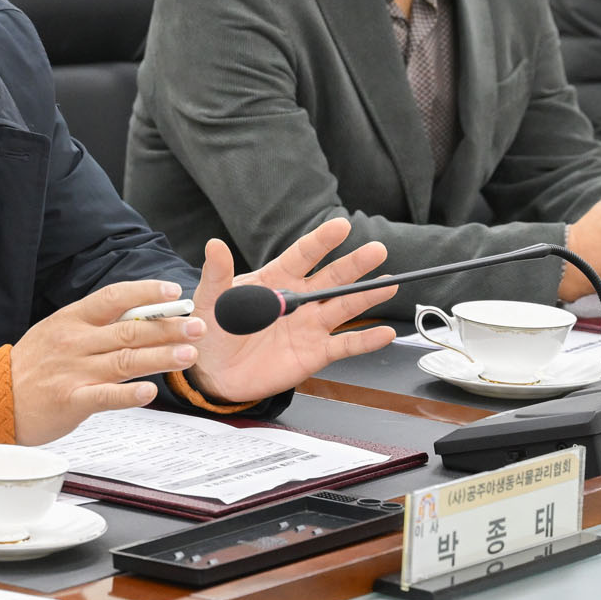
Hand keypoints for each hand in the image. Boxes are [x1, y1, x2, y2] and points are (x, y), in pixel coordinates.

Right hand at [10, 279, 211, 444]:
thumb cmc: (33, 367)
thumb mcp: (57, 332)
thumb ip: (93, 324)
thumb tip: (137, 313)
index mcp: (72, 319)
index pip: (113, 297)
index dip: (146, 293)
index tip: (174, 293)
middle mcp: (75, 342)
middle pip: (129, 330)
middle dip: (169, 327)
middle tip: (199, 326)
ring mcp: (73, 371)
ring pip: (125, 361)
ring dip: (161, 357)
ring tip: (190, 354)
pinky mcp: (72, 401)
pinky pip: (105, 396)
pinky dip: (129, 394)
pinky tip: (150, 392)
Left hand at [185, 220, 397, 402]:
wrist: (214, 373)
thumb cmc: (214, 331)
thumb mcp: (211, 300)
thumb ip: (217, 274)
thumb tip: (214, 245)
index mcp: (276, 280)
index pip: (303, 255)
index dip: (322, 241)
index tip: (341, 226)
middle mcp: (299, 300)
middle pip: (332, 278)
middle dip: (354, 264)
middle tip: (377, 250)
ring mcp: (310, 326)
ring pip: (344, 307)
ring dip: (367, 296)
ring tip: (389, 284)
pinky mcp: (315, 353)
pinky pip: (344, 346)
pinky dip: (365, 341)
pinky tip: (384, 333)